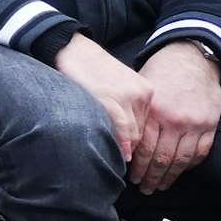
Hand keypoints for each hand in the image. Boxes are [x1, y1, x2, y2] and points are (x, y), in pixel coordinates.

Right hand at [54, 33, 151, 163]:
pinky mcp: (111, 100)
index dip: (139, 146)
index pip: (148, 128)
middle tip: (131, 171)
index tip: (133, 161)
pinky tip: (122, 156)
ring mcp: (127, 97)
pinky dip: (123, 144)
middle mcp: (142, 95)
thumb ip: (125, 108)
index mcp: (146, 91)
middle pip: (143, 134)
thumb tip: (125, 138)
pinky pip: (122, 129)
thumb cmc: (90, 70)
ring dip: (128, 152)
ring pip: (134, 135)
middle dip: (136, 152)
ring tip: (121, 166)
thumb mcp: (116, 87)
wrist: (72, 48)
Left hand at [130, 41, 220, 193]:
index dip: (137, 167)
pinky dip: (189, 166)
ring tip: (160, 186)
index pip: (143, 149)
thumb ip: (136, 116)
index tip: (131, 178)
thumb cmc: (161, 73)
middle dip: (151, 178)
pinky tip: (179, 172)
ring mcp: (195, 124)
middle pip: (161, 159)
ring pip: (181, 160)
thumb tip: (122, 142)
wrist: (192, 58)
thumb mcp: (142, 91)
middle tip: (144, 189)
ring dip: (169, 177)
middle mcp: (175, 121)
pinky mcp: (210, 125)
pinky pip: (201, 153)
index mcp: (154, 112)